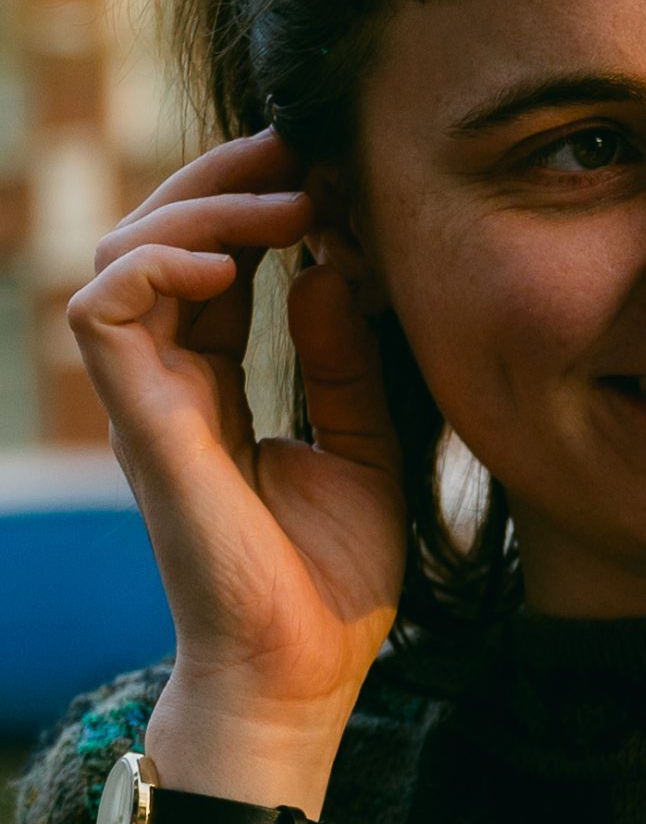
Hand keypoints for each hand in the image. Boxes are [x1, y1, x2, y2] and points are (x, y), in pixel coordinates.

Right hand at [67, 128, 406, 741]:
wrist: (305, 670)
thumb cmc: (332, 576)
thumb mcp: (364, 443)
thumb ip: (343, 357)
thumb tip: (326, 267)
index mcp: (212, 384)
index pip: (208, 261)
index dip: (256, 202)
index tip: (332, 173)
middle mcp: (167, 383)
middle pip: (156, 237)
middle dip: (225, 178)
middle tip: (305, 153)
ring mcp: (146, 401)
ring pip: (121, 253)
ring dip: (202, 208)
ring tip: (290, 203)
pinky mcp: (142, 424)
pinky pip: (104, 309)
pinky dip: (164, 264)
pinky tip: (244, 268)